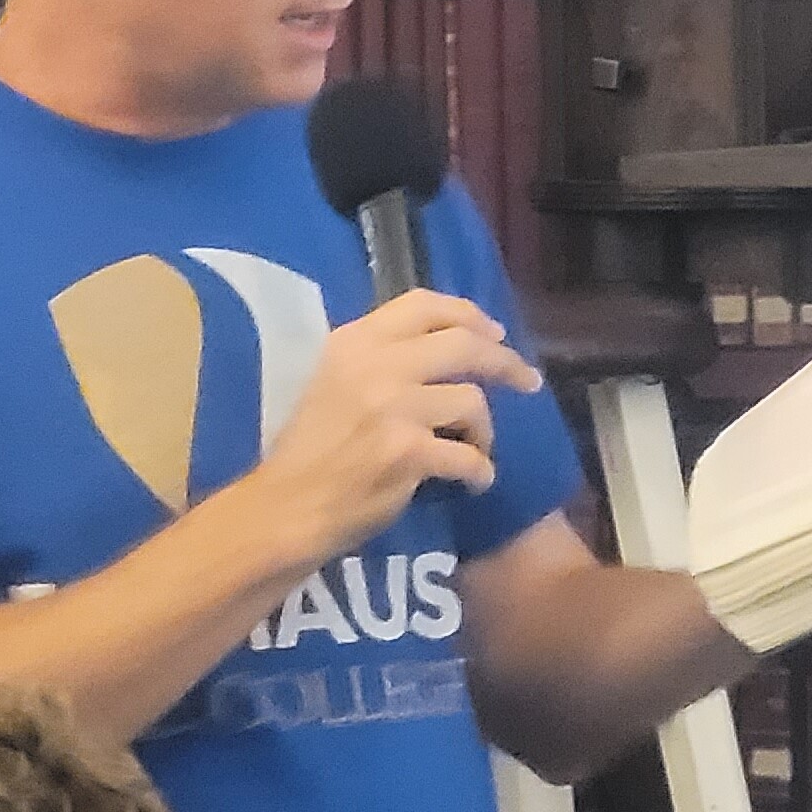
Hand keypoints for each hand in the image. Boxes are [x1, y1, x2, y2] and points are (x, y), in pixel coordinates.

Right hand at [263, 291, 543, 559]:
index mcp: (353, 341)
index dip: (468, 314)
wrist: (285, 507)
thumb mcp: (332, 381)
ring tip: (478, 448)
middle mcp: (375, 365)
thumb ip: (378, 359)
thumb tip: (443, 350)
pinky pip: (468, 456)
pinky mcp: (406, 452)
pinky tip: (475, 482)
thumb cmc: (309, 450)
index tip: (494, 333)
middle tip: (526, 380)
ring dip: (485, 429)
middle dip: (504, 361)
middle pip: (462, 344)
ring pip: (472, 401)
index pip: (423, 304)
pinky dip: (480, 471)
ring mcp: (392, 407)